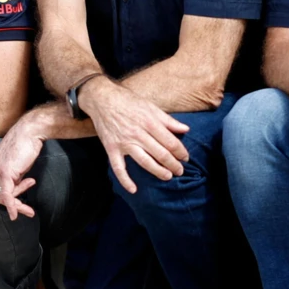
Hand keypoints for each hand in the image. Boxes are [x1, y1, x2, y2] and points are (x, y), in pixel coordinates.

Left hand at [0, 116, 43, 228]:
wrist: (30, 132)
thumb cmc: (24, 147)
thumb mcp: (15, 167)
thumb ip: (12, 180)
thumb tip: (15, 195)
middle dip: (13, 206)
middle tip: (26, 213)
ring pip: (3, 197)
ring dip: (17, 205)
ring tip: (30, 210)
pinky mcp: (5, 172)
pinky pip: (7, 195)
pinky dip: (12, 206)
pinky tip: (16, 212)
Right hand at [79, 78, 188, 192]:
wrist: (102, 99)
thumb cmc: (128, 101)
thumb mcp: (150, 106)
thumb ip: (168, 120)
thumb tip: (185, 129)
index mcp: (149, 122)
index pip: (170, 142)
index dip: (181, 152)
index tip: (185, 157)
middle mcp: (138, 134)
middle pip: (161, 154)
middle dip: (174, 164)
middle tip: (180, 171)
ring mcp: (124, 142)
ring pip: (145, 162)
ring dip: (158, 171)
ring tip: (168, 177)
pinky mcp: (112, 149)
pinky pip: (118, 168)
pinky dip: (125, 180)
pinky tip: (133, 189)